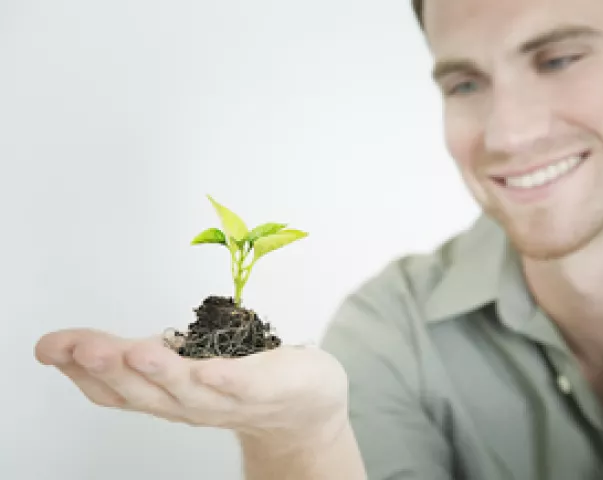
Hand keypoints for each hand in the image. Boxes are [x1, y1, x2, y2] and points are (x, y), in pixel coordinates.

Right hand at [34, 329, 348, 453]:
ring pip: (186, 390)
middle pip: (141, 389)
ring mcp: (226, 399)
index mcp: (162, 393)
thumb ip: (140, 358)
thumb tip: (85, 344)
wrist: (301, 411)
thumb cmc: (238, 380)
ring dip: (159, 372)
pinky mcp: (264, 388)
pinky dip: (225, 382)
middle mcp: (186, 402)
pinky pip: (243, 388)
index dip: (77, 368)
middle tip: (83, 348)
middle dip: (108, 366)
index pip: (111, 386)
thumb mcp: (178, 368)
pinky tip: (210, 372)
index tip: (49, 347)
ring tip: (136, 352)